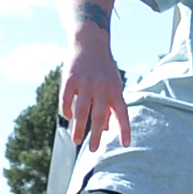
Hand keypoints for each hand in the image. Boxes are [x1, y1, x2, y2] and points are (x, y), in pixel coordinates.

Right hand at [61, 32, 131, 150]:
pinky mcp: (70, 79)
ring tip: (77, 141)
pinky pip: (67, 99)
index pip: (122, 113)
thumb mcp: (113, 84)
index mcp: (115, 90)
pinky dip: (67, 110)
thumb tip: (106, 128)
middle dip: (96, 136)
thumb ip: (110, 105)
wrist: (90, 43)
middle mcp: (101, 88)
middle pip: (99, 117)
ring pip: (81, 111)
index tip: (125, 145)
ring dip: (79, 128)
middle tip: (93, 150)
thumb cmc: (103, 69)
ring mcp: (85, 83)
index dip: (124, 129)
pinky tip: (68, 117)